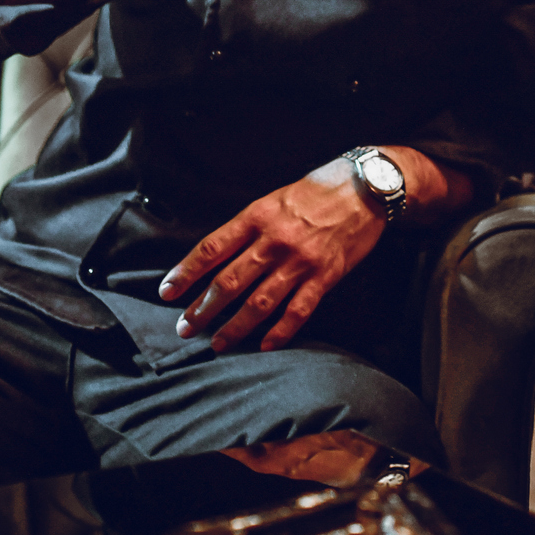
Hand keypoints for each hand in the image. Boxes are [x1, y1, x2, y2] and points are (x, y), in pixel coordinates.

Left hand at [159, 157, 383, 352]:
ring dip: (234, 327)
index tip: (167, 292)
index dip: (186, 273)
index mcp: (258, 216)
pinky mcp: (326, 276)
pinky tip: (265, 346)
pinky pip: (298, 311)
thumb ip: (250, 226)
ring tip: (216, 344)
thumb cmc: (318, 190)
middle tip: (184, 328)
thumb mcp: (275, 198)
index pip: (212, 249)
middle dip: (202, 309)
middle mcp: (275, 240)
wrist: (367, 188)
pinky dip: (280, 332)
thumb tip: (219, 257)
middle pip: (229, 281)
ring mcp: (301, 261)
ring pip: (259, 302)